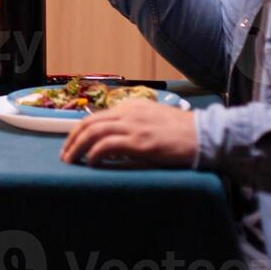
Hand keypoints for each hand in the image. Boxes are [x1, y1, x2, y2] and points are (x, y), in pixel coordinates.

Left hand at [60, 99, 196, 166]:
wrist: (205, 136)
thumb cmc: (182, 132)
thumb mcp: (153, 120)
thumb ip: (133, 124)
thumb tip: (114, 142)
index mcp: (131, 106)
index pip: (97, 116)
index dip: (80, 131)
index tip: (73, 144)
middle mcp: (129, 112)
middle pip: (89, 122)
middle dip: (72, 139)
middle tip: (65, 155)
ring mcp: (134, 126)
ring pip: (94, 132)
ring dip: (78, 147)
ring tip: (71, 161)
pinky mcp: (140, 142)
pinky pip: (107, 145)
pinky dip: (95, 154)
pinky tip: (91, 163)